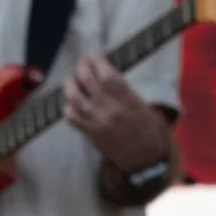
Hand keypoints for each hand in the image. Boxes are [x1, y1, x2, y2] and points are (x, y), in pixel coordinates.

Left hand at [64, 55, 169, 171]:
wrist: (146, 158)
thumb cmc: (148, 128)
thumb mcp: (142, 104)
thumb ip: (123, 88)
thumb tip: (105, 70)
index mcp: (126, 99)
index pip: (105, 73)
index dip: (97, 61)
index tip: (96, 57)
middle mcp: (109, 108)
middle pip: (86, 79)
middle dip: (82, 66)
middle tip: (83, 63)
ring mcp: (96, 120)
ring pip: (73, 96)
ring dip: (70, 85)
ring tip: (73, 81)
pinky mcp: (89, 132)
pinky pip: (70, 116)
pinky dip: (67, 106)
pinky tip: (72, 103)